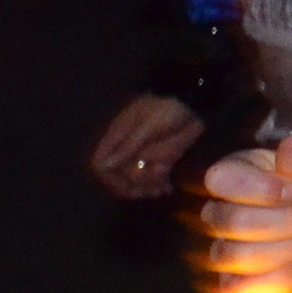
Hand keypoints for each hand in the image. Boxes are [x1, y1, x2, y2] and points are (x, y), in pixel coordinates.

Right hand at [89, 93, 205, 199]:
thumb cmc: (166, 110)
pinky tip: (168, 188)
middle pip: (120, 178)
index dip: (110, 178)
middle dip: (135, 186)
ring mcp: (142, 156)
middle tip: (152, 189)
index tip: (127, 186)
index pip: (100, 165)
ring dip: (148, 187)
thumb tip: (104, 166)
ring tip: (163, 188)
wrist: (191, 103)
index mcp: (116, 139)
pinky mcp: (158, 160)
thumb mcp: (147, 127)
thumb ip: (128, 146)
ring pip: (137, 181)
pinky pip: (153, 179)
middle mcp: (126, 150)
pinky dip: (159, 185)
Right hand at [188, 135, 291, 292]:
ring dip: (283, 251)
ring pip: (232, 257)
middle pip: (231, 222)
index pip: (219, 179)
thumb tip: (291, 143)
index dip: (263, 189)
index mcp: (231, 174)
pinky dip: (276, 282)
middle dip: (285, 222)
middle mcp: (213, 211)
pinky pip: (235, 291)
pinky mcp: (227, 285)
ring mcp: (215, 250)